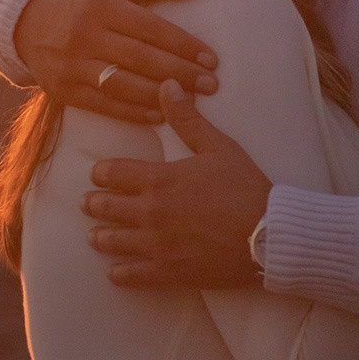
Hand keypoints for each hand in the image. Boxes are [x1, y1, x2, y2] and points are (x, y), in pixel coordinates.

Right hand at [15, 0, 219, 123]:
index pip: (150, 28)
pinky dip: (134, 113)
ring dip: (160, 96)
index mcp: (101, 5)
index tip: (211, 59)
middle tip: (211, 85)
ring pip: (122, 85)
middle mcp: (84, 36)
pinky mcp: (63, 91)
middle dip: (180, 73)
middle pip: (140, 59)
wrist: (28, 21)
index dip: (183, 45)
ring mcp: (72, 66)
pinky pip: (103, 105)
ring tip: (192, 102)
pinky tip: (160, 116)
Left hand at [84, 81, 268, 286]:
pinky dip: (118, 273)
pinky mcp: (167, 272)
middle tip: (88, 203)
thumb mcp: (219, 147)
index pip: (111, 173)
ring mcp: (156, 245)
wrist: (270, 236)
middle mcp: (150, 213)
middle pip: (103, 207)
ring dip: (99, 236)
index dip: (100, 173)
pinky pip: (130, 276)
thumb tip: (167, 84)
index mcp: (159, 180)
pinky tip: (114, 271)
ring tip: (95, 235)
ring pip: (111, 242)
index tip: (98, 175)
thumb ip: (188, 119)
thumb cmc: (246, 189)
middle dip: (93, 203)